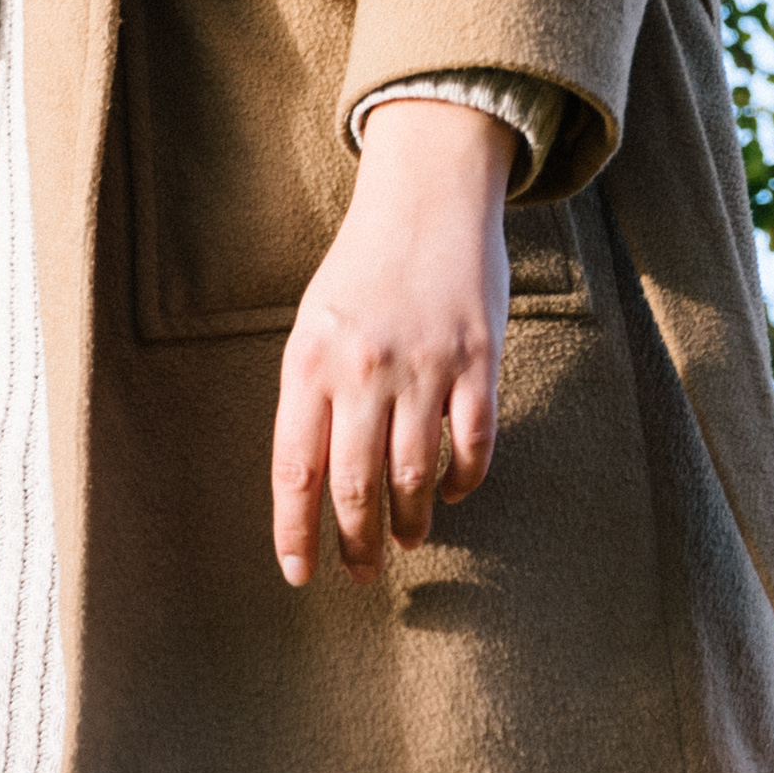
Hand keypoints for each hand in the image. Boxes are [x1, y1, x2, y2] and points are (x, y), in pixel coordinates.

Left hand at [273, 95, 516, 585]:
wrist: (428, 197)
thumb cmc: (362, 272)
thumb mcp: (312, 328)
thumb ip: (310, 400)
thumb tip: (310, 488)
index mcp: (309, 364)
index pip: (295, 473)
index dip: (296, 534)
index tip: (300, 575)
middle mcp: (363, 370)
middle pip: (356, 488)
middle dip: (356, 544)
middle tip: (360, 574)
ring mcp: (424, 366)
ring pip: (414, 477)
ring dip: (409, 523)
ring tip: (406, 541)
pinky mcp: (478, 360)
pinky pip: (473, 444)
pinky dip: (462, 480)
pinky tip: (450, 492)